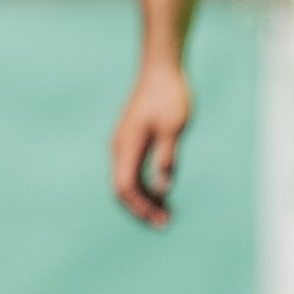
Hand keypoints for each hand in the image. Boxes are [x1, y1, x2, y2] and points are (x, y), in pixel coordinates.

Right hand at [112, 54, 192, 226]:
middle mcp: (120, 147)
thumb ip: (166, 159)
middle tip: (165, 223)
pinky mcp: (132, 140)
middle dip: (141, 209)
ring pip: (127, 181)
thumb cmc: (169, 96)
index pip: (125, 187)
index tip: (160, 220)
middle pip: (122, 189)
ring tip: (168, 213)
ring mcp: (124, 144)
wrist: (161, 69)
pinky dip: (145, 186)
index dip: (140, 208)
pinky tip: (163, 193)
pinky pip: (132, 170)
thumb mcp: (173, 128)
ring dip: (144, 199)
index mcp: (127, 146)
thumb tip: (162, 189)